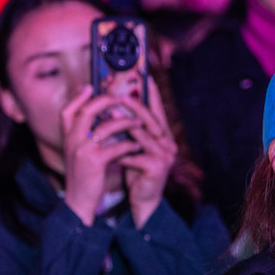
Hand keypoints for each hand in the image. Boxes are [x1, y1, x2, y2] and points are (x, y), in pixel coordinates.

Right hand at [61, 87, 140, 225]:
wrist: (79, 202)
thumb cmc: (84, 176)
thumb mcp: (78, 153)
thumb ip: (84, 136)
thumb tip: (99, 118)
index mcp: (67, 137)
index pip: (67, 110)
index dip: (77, 97)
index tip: (89, 86)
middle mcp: (72, 140)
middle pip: (87, 111)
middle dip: (106, 101)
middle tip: (122, 98)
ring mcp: (82, 150)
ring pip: (106, 127)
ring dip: (126, 123)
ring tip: (138, 123)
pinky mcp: (95, 162)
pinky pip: (116, 147)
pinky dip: (129, 146)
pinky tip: (137, 147)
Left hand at [118, 84, 176, 228]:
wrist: (143, 199)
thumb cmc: (136, 170)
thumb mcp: (132, 146)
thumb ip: (129, 129)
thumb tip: (113, 106)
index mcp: (163, 135)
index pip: (157, 109)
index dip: (152, 93)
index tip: (145, 75)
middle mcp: (168, 142)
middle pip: (150, 118)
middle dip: (133, 105)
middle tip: (117, 94)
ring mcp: (165, 155)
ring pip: (142, 135)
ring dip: (123, 126)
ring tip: (106, 116)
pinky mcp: (157, 168)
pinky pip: (135, 155)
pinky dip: (121, 153)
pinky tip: (110, 152)